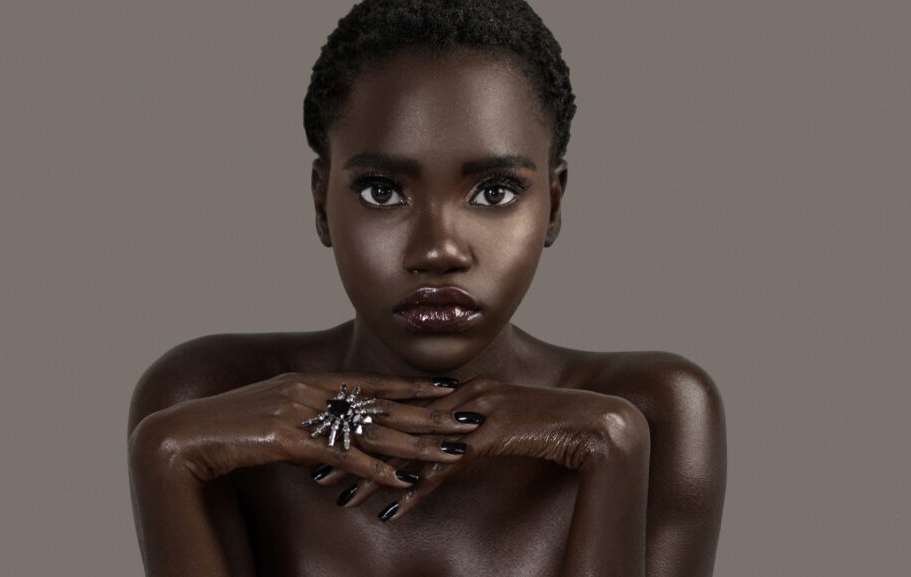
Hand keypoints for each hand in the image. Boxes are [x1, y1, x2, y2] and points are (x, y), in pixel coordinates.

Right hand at [127, 372, 480, 488]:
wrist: (185, 434)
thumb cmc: (228, 427)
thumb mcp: (273, 416)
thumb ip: (305, 419)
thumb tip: (330, 437)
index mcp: (311, 382)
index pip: (373, 385)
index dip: (413, 389)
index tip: (449, 389)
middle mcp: (312, 392)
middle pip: (383, 407)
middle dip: (430, 416)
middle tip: (468, 420)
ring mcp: (302, 413)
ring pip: (371, 432)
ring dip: (414, 446)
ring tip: (450, 455)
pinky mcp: (290, 438)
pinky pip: (342, 458)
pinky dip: (373, 471)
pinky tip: (400, 481)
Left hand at [319, 377, 648, 519]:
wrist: (595, 424)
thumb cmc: (552, 424)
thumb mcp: (506, 421)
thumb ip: (475, 426)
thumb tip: (450, 441)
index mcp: (463, 388)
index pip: (402, 407)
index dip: (364, 425)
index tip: (333, 439)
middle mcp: (462, 396)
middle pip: (395, 423)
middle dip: (354, 445)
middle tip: (314, 464)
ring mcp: (472, 415)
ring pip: (410, 447)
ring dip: (372, 472)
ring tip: (339, 494)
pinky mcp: (486, 439)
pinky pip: (442, 471)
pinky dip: (415, 491)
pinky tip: (391, 511)